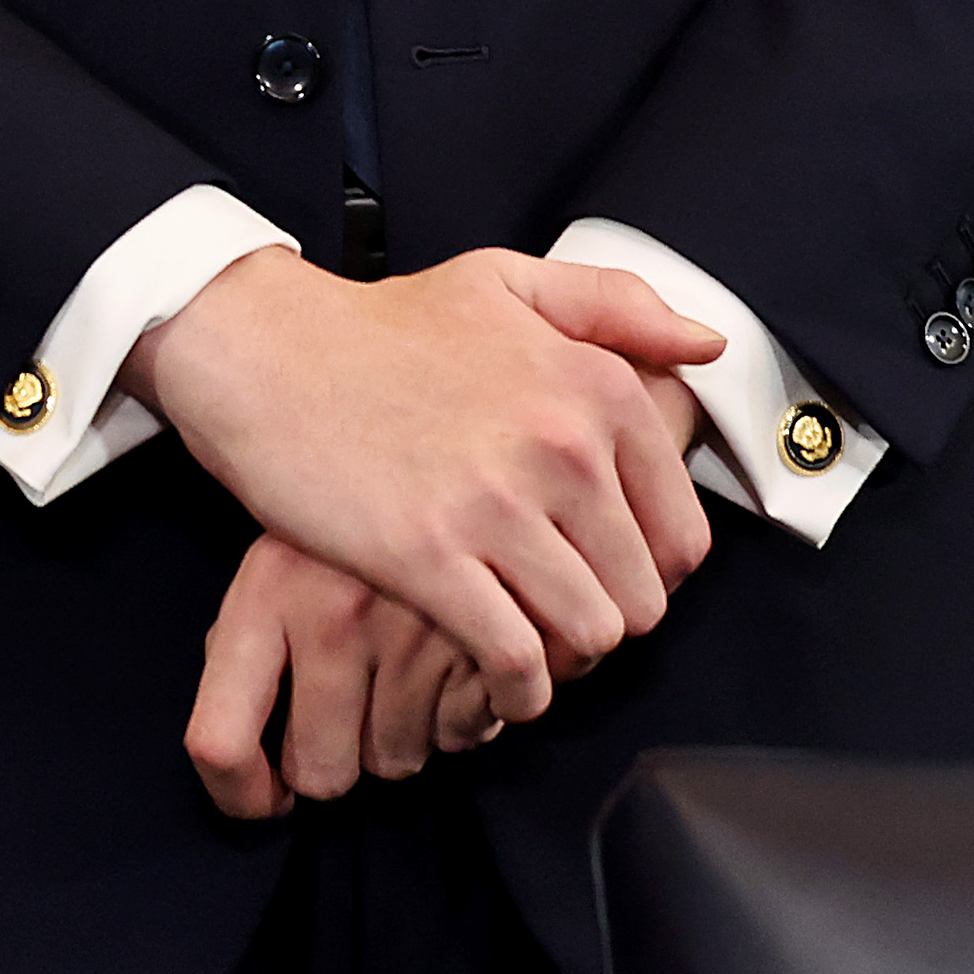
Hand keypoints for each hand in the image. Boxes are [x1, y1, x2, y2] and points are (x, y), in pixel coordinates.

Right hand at [125, 246, 724, 720]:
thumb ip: (618, 307)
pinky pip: (514, 659)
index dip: (648, 575)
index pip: (683, 534)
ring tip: (527, 650)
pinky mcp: (430, 557)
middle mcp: (565, 445)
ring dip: (562, 661)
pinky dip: (514, 689)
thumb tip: (706, 348)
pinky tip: (494, 681)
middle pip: (642, 597)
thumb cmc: (386, 326)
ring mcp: (498, 504)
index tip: (603, 578)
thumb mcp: (510, 284)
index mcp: (597, 386)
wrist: (267, 352)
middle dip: (605, 622)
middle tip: (557, 620)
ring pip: (589, 635)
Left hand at [179, 533, 505, 820]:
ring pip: (397, 760)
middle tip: (354, 714)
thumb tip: (246, 761)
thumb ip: (253, 642)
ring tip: (410, 672)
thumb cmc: (351, 508)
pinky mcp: (485, 632)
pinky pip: (464, 734)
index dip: (238, 796)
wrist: (442, 424)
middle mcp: (331, 615)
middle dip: (339, 759)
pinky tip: (458, 664)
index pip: (220, 741)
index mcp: (265, 594)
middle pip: (321, 772)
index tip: (266, 800)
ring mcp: (410, 627)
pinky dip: (465, 715)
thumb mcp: (281, 552)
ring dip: (406, 736)